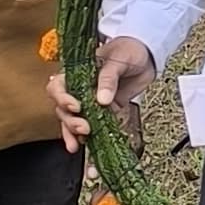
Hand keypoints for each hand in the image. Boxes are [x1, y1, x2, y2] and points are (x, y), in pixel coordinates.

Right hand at [52, 33, 155, 153]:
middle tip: (85, 128)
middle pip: (63, 109)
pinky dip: (90, 144)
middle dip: (70, 121)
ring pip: (72, 122)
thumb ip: (108, 78)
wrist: (147, 56)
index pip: (58, 86)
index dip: (62, 98)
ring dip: (73, 134)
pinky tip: (89, 154)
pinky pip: (93, 130)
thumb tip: (101, 99)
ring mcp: (91, 103)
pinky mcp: (104, 114)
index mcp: (77, 73)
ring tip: (78, 145)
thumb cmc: (129, 50)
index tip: (77, 106)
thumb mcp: (118, 59)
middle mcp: (80, 90)